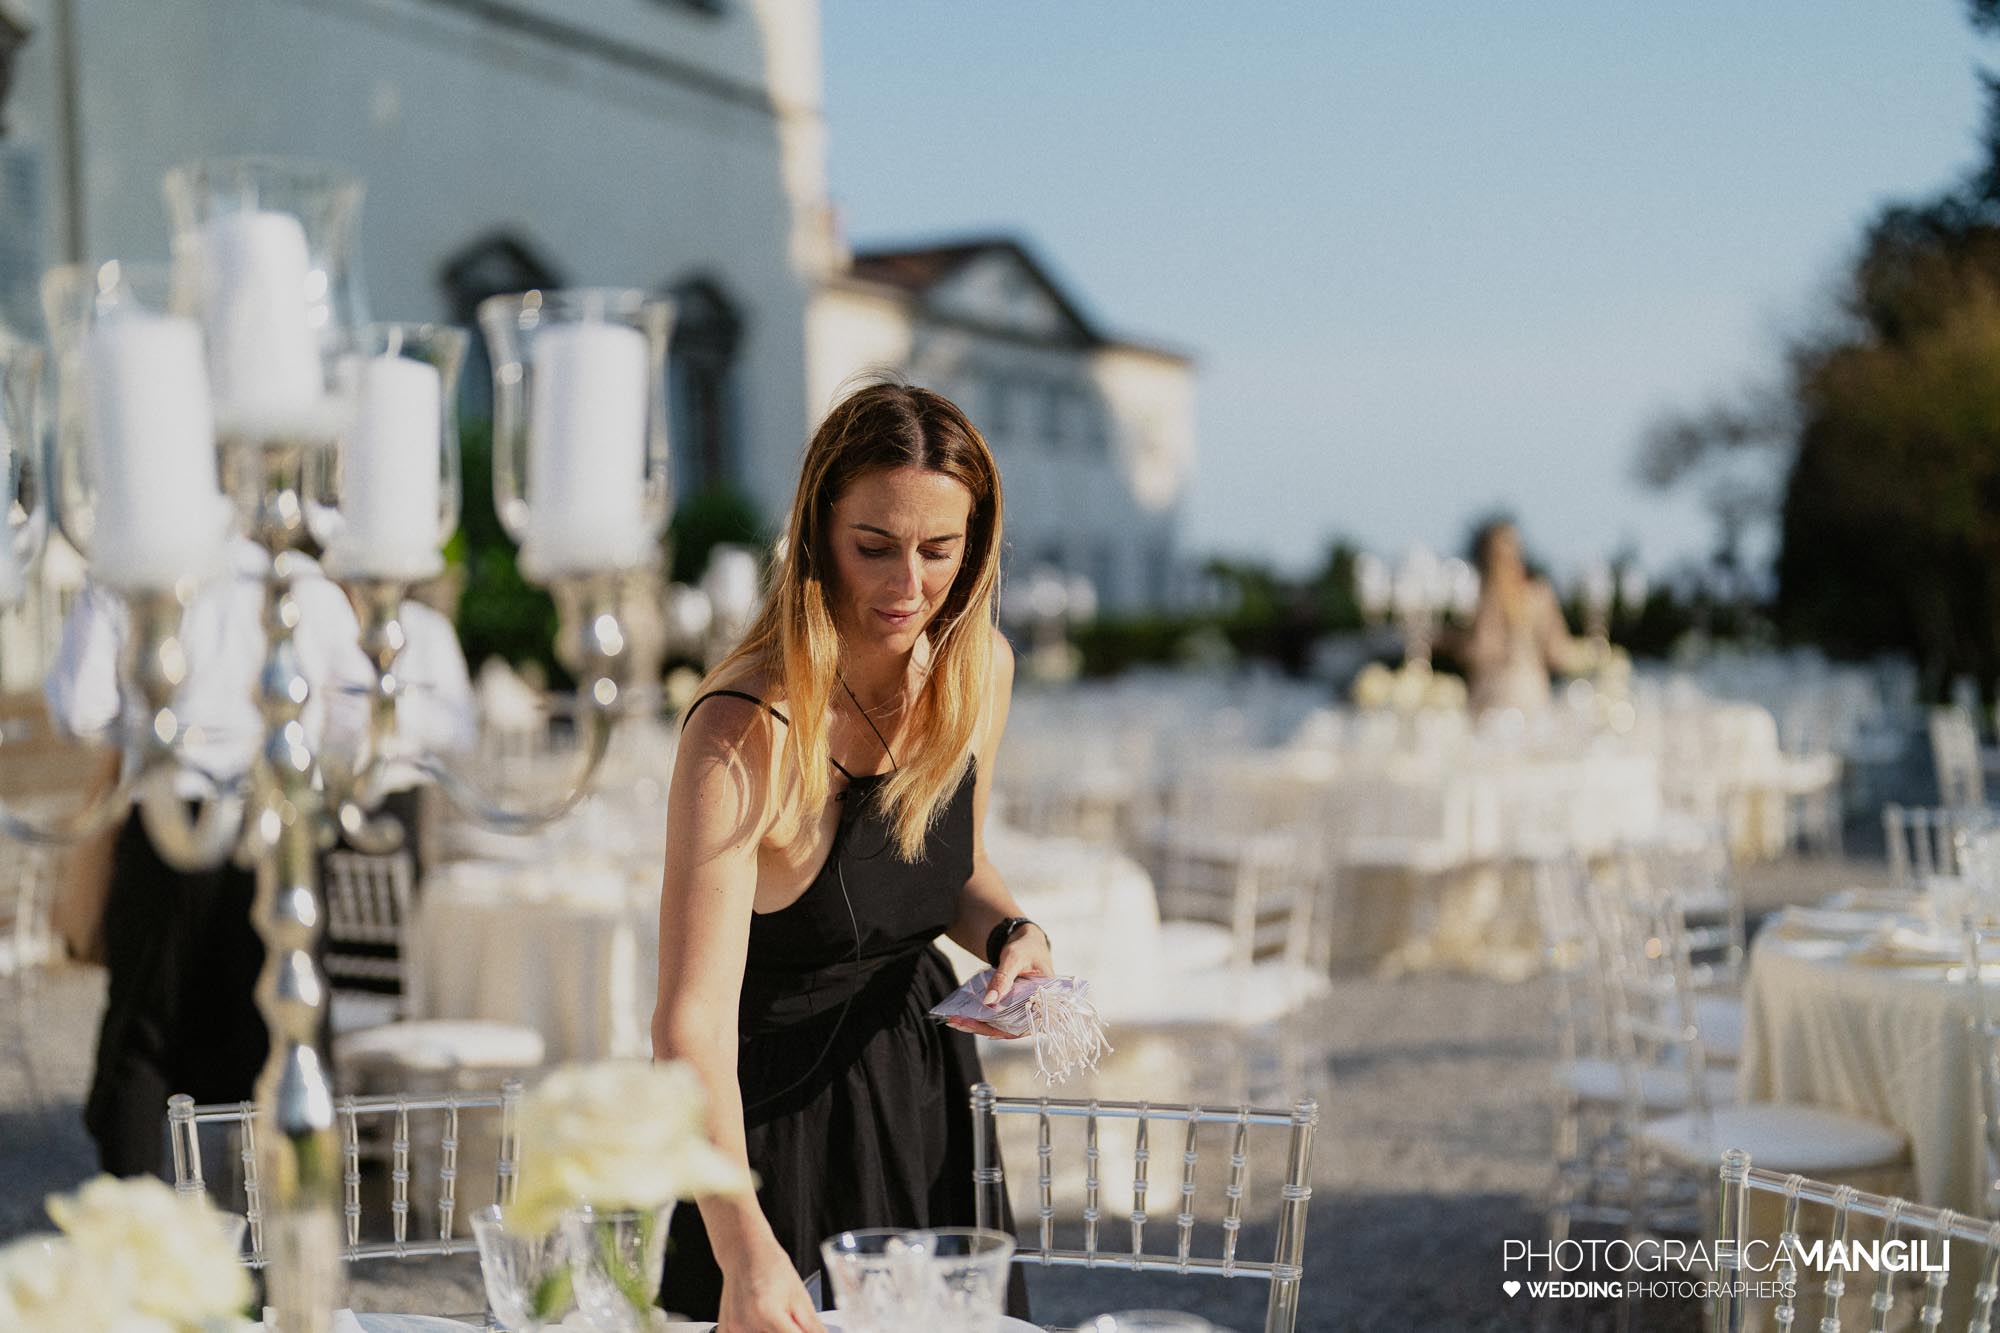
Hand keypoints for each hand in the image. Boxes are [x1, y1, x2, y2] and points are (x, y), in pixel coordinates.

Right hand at [718, 1243, 823, 1332]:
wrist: (744, 1253)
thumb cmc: (771, 1267)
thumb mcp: (799, 1296)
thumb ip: (813, 1326)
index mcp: (767, 1314)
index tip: (805, 1329)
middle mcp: (746, 1325)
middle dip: (790, 1331)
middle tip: (790, 1318)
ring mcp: (732, 1329)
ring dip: (773, 1332)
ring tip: (776, 1317)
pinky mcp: (725, 1330)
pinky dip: (759, 1331)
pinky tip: (761, 1320)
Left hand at [946, 924, 1053, 1039]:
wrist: (1026, 941)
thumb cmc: (1026, 947)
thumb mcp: (1014, 958)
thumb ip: (1003, 978)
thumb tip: (989, 1001)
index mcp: (1044, 1002)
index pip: (1025, 1025)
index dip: (1005, 1031)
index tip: (984, 1030)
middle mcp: (1034, 1010)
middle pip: (1009, 1028)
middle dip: (983, 1027)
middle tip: (959, 1022)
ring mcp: (1021, 1009)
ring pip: (1000, 1025)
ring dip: (978, 1025)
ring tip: (955, 1020)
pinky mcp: (1010, 1007)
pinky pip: (996, 1017)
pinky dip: (980, 1017)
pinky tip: (963, 1016)